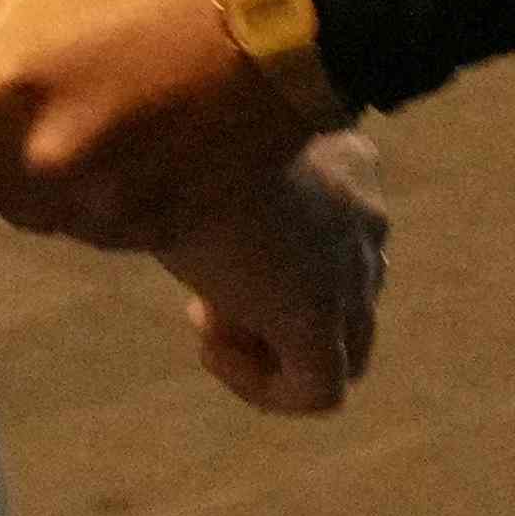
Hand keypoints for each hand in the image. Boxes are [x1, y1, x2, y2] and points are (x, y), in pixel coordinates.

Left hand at [0, 0, 341, 244]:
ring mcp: (103, 198)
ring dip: (28, 186)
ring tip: (58, 134)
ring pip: (27, 216)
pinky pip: (96, 229)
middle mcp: (41, 155)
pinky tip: (116, 155)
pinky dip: (94, 202)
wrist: (296, 18)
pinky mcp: (156, 222)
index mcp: (0, 79)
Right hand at [139, 132, 395, 414]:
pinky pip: (319, 391)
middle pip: (350, 298)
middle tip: (209, 293)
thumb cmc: (183, 124)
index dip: (286, 257)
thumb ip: (220, 165)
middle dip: (282, 309)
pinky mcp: (318, 321)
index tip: (228, 239)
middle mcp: (365, 222)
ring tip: (209, 317)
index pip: (348, 231)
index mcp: (351, 167)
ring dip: (274, 347)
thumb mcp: (212, 141)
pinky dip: (264, 387)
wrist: (190, 129)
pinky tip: (210, 348)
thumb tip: (148, 170)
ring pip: (344, 349)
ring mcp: (350, 277)